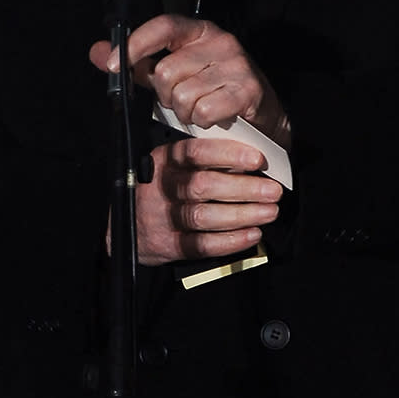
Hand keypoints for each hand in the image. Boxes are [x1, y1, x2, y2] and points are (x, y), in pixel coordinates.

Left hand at [89, 14, 291, 148]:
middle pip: (166, 71)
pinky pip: (203, 111)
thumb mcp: (173, 73)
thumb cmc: (213, 92)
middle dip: (166, 95)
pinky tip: (212, 119)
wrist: (261, 119)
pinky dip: (202, 122)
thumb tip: (97, 52)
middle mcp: (220, 42)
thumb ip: (137, 64)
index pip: (163, 26)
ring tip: (199, 111)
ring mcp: (236, 65)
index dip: (135, 44)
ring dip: (185, 113)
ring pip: (183, 95)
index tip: (113, 64)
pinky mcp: (247, 90)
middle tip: (181, 101)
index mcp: (199, 31)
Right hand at [132, 136, 281, 265]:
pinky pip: (202, 245)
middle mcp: (163, 187)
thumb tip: (249, 161)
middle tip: (272, 190)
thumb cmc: (158, 188)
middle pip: (204, 186)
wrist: (126, 225)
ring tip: (269, 212)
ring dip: (242, 214)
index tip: (257, 159)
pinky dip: (231, 241)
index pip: (197, 153)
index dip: (229, 155)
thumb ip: (203, 160)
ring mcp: (164, 217)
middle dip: (244, 188)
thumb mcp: (172, 164)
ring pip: (205, 216)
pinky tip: (252, 234)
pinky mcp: (168, 244)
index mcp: (166, 161)